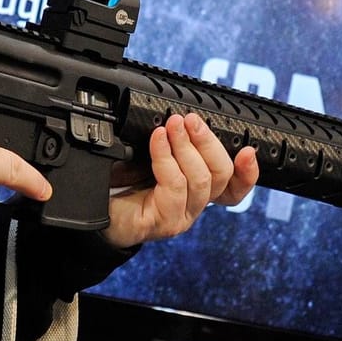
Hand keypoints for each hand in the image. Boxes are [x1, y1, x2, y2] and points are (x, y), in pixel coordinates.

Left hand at [104, 113, 257, 248]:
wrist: (93, 211)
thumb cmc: (122, 183)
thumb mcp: (152, 157)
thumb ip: (173, 143)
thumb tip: (182, 118)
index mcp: (198, 190)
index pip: (234, 187)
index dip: (248, 171)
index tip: (248, 150)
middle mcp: (194, 205)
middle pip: (221, 175)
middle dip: (207, 141)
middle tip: (190, 120)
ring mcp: (181, 216)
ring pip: (201, 179)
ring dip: (186, 146)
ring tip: (172, 126)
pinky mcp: (164, 222)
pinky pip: (174, 185)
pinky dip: (166, 157)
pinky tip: (157, 141)